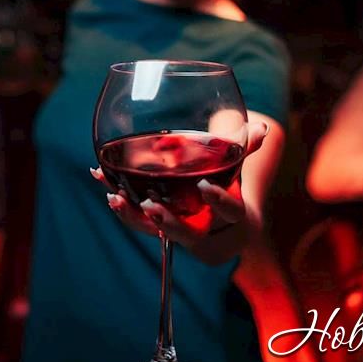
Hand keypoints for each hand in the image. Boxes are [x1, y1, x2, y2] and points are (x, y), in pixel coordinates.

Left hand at [92, 120, 268, 246]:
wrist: (223, 221)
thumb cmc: (230, 188)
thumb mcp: (238, 169)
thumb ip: (245, 148)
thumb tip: (260, 127)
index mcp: (233, 218)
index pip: (229, 212)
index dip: (218, 200)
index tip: (204, 186)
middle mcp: (207, 233)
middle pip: (187, 233)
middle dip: (167, 221)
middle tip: (150, 206)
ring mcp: (181, 234)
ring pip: (157, 231)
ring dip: (133, 216)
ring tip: (114, 197)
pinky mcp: (160, 230)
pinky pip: (139, 222)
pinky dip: (121, 206)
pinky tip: (102, 183)